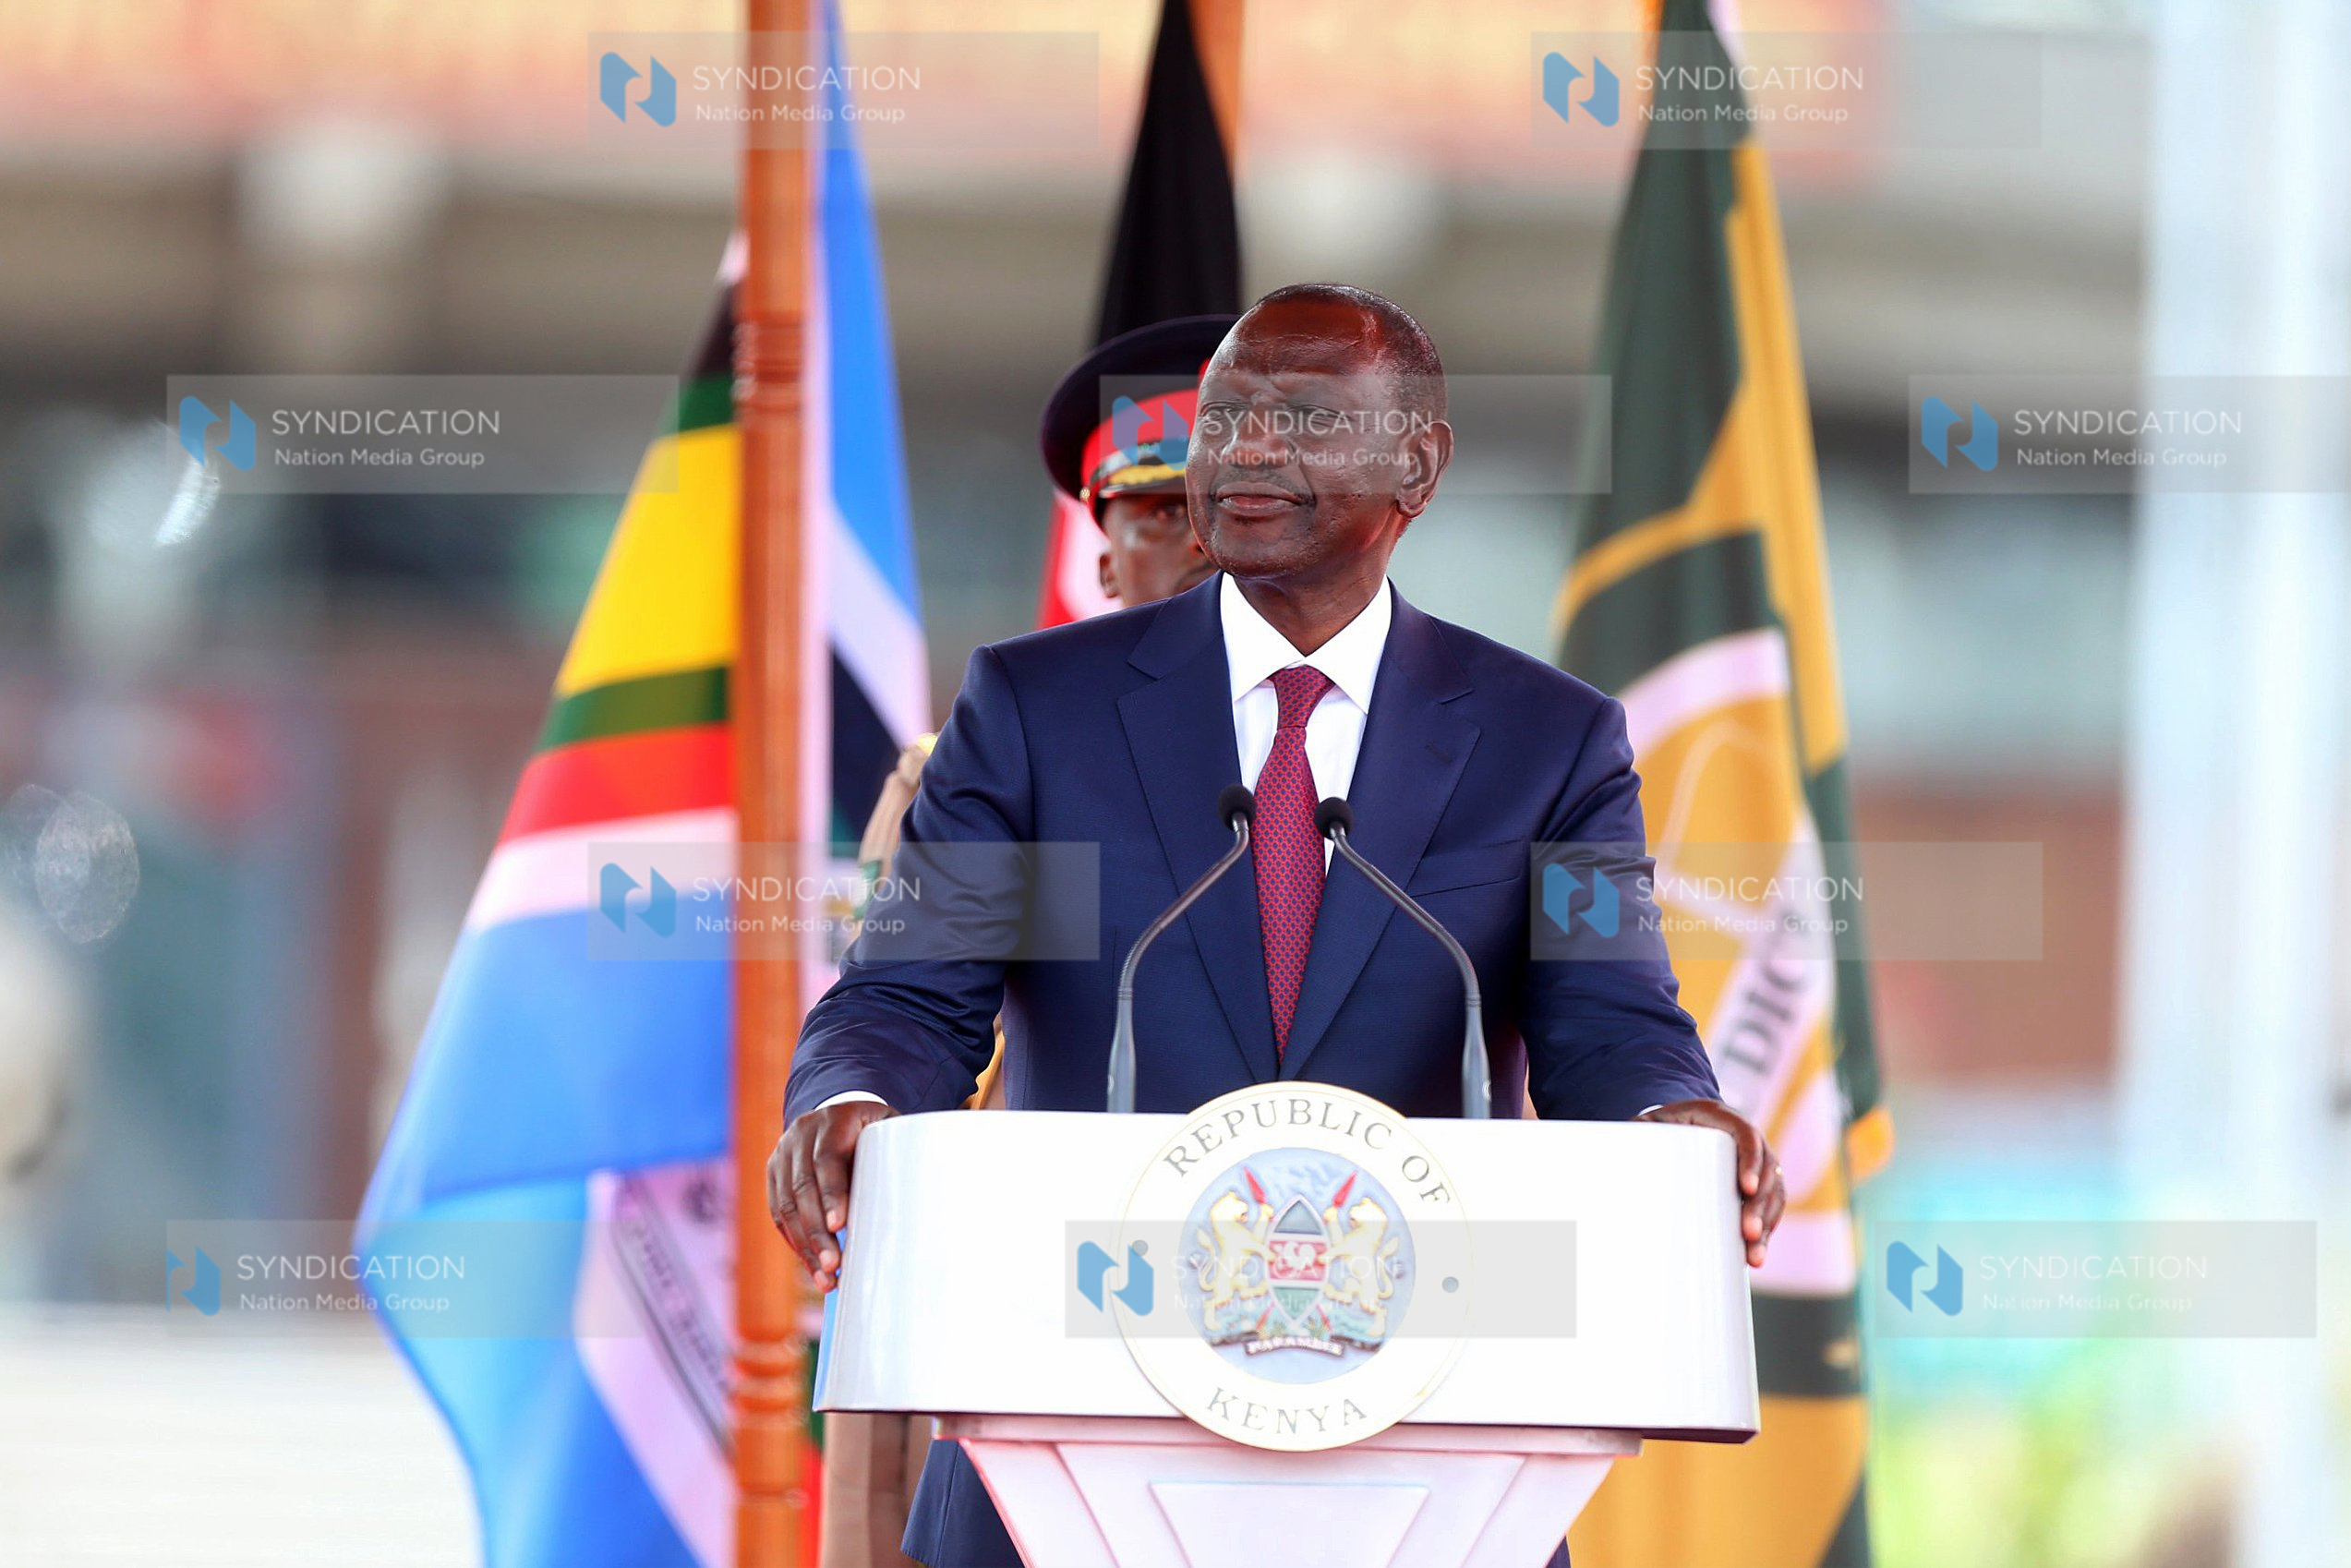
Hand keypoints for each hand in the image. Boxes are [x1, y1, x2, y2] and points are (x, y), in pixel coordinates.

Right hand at [767, 1100, 897, 1290]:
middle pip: (803, 1187)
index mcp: (835, 1119)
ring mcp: (783, 1153)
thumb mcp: (890, 1131)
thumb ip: (897, 1156)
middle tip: (834, 1264)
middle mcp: (801, 1133)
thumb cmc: (877, 1131)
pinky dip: (795, 1242)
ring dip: (805, 1245)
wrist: (840, 1113)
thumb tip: (913, 1203)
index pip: (827, 1159)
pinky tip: (812, 1265)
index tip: (839, 1225)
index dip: (832, 1193)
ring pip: (786, 1205)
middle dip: (817, 1231)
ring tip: (825, 1277)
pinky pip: (778, 1213)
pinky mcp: (774, 1173)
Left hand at [1638, 1099, 1785, 1267]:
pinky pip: (1771, 1205)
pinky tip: (1756, 1253)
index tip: (1745, 1188)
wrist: (1680, 1124)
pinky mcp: (1758, 1181)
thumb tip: (1616, 1156)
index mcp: (1722, 1118)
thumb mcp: (1650, 1123)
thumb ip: (1637, 1132)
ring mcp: (1757, 1160)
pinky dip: (1766, 1229)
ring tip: (1754, 1257)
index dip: (1750, 1162)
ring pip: (1773, 1192)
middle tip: (1748, 1233)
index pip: (1746, 1137)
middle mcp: (1747, 1137)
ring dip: (1767, 1224)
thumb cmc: (1662, 1125)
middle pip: (1765, 1170)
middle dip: (1759, 1204)